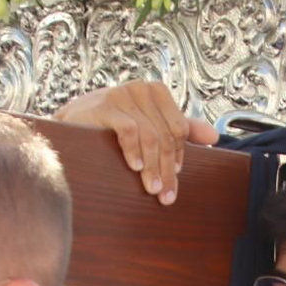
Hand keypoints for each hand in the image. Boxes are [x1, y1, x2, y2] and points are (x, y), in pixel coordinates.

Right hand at [55, 81, 216, 204]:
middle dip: (165, 169)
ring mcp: (122, 94)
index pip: (178, 128)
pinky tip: (135, 167)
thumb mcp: (148, 125)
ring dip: (152, 166)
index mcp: (156, 92)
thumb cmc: (111, 125)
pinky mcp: (104, 105)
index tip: (173, 180)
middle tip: (165, 195)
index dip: (178, 156)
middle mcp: (141, 89)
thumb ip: (181, 130)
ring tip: (151, 188)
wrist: (70, 122)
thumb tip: (215, 136)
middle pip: (165, 135)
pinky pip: (128, 130)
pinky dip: (134, 150)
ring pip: (149, 136)